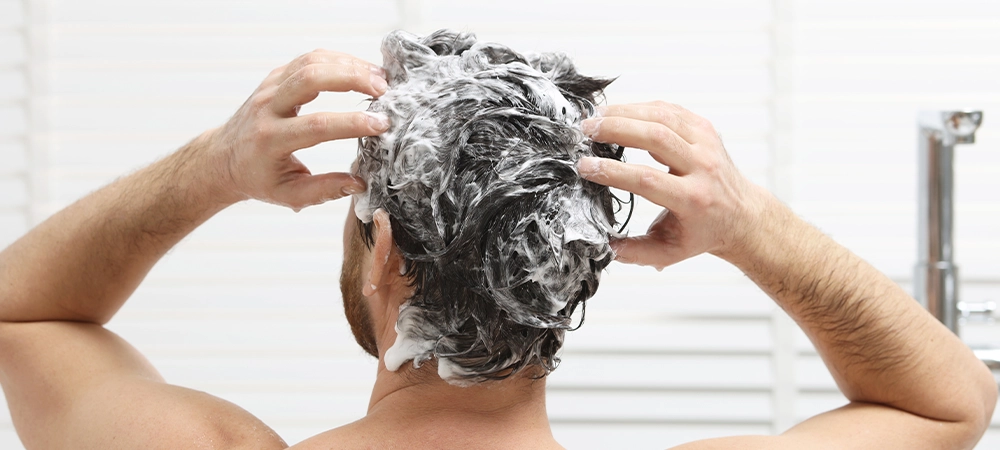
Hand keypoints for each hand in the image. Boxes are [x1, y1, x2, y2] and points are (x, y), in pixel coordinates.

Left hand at [203, 49, 390, 209]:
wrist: (224, 158)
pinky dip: (338, 60)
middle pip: (311, 79)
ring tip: (379, 78)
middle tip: (383, 90)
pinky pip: (308, 59)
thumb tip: (359, 184)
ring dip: (349, 65)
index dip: (353, 123)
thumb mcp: (289, 194)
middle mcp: (267, 108)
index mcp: (270, 140)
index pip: (317, 126)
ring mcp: (270, 88)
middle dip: (352, 79)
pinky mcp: (275, 77)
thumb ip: (325, 190)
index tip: (381, 125)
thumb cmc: (258, 178)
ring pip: (311, 62)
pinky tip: (360, 70)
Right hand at [577, 101, 769, 268]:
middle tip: (586, 131)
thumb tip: (603, 246)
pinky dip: (640, 107)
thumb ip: (634, 253)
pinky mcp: (704, 128)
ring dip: (624, 112)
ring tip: (595, 117)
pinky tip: (618, 112)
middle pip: (656, 137)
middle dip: (615, 129)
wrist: (741, 216)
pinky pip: (669, 110)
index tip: (585, 166)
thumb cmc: (702, 232)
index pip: (647, 179)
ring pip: (662, 116)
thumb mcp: (669, 252)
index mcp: (693, 199)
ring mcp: (706, 143)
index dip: (612, 171)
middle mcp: (703, 167)